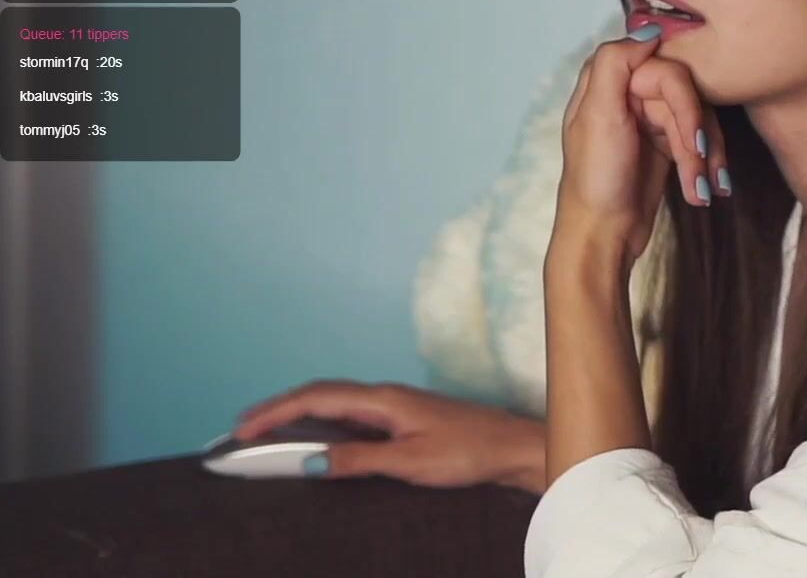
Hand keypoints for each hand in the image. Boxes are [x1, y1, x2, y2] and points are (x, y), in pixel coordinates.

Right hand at [230, 379, 544, 491]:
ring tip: (265, 435)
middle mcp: (386, 396)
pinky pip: (351, 415)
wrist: (515, 447)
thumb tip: (311, 463)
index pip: (316, 397)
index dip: (275, 412)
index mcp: (384, 399)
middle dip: (276, 411)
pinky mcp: (404, 419)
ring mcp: (395, 405)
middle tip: (240, 433)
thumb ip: (359, 460)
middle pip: (319, 395)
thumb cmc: (471, 452)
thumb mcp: (410, 462)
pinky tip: (313, 440)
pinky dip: (322, 424)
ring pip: (334, 404)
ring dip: (297, 416)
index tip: (242, 429)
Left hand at [553, 27, 729, 264]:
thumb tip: (651, 30)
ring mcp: (647, 119)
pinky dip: (704, 166)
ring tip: (701, 191)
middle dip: (696, 135)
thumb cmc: (595, 179)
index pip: (665, 68)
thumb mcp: (597, 116)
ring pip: (697, 120)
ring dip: (704, 157)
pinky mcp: (665, 144)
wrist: (603, 235)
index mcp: (608, 81)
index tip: (692, 135)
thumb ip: (616, 64)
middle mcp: (628, 94)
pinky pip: (698, 141)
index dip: (683, 100)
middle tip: (699, 169)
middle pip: (686, 95)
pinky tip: (705, 191)